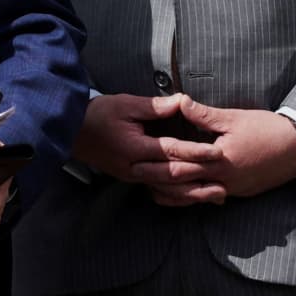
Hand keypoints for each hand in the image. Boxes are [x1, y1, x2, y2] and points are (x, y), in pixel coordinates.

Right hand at [72, 93, 222, 194]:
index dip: (197, 151)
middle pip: (174, 175)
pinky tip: (193, 194)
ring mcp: (132, 176)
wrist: (69, 132)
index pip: (172, 151)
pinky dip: (178, 193)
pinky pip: (158, 189)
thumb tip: (182, 101)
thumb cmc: (97, 114)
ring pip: (168, 188)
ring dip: (194, 192)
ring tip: (217, 194)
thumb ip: (155, 106)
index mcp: (135, 147)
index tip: (218, 151)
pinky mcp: (131, 178)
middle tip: (225, 177)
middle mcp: (135, 167)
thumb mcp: (125, 103)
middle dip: (201, 176)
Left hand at [134, 98, 295, 203]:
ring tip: (150, 188)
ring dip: (172, 193)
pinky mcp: (239, 192)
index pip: (182, 158)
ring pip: (195, 195)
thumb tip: (179, 101)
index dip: (158, 157)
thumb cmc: (267, 129)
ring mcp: (232, 188)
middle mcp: (223, 178)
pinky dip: (192, 197)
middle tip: (134, 174)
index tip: (137, 154)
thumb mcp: (234, 117)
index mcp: (219, 157)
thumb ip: (204, 114)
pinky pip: (210, 197)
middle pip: (183, 181)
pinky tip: (181, 195)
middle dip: (157, 178)